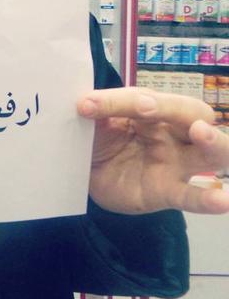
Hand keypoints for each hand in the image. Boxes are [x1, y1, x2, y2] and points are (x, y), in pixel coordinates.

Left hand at [77, 87, 228, 214]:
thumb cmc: (102, 139)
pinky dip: (208, 199)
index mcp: (154, 108)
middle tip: (146, 107)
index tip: (85, 105)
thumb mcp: (96, 122)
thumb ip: (96, 111)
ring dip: (213, 142)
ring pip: (210, 153)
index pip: (145, 98)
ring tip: (202, 134)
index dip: (116, 101)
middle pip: (191, 113)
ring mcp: (175, 163)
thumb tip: (83, 102)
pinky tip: (223, 200)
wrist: (91, 176)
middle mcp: (172, 132)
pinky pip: (192, 196)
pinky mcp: (168, 192)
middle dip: (173, 107)